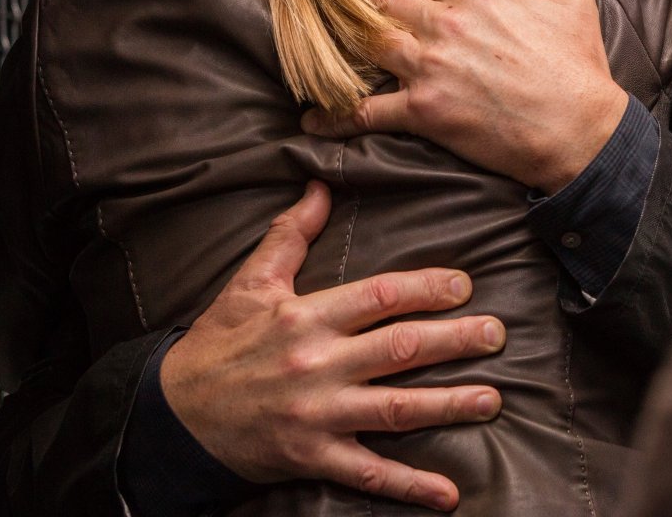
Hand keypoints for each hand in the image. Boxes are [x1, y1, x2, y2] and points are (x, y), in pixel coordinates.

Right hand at [157, 181, 505, 511]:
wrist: (173, 413)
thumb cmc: (217, 343)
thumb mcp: (250, 282)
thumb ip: (289, 234)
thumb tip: (318, 186)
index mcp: (305, 317)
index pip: (378, 296)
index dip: (425, 289)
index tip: (464, 286)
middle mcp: (317, 364)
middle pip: (399, 349)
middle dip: (454, 342)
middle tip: (497, 334)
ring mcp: (317, 415)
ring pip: (395, 409)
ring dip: (448, 406)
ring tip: (492, 400)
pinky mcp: (311, 456)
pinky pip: (367, 474)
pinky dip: (409, 486)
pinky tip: (447, 493)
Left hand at [302, 0, 628, 192]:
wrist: (579, 130)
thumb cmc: (576, 67)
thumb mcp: (574, 1)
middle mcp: (444, 28)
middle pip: (383, 1)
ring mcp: (429, 71)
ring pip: (369, 44)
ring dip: (341, 42)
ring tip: (315, 42)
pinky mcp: (425, 113)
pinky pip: (369, 111)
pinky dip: (337, 115)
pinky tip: (313, 119)